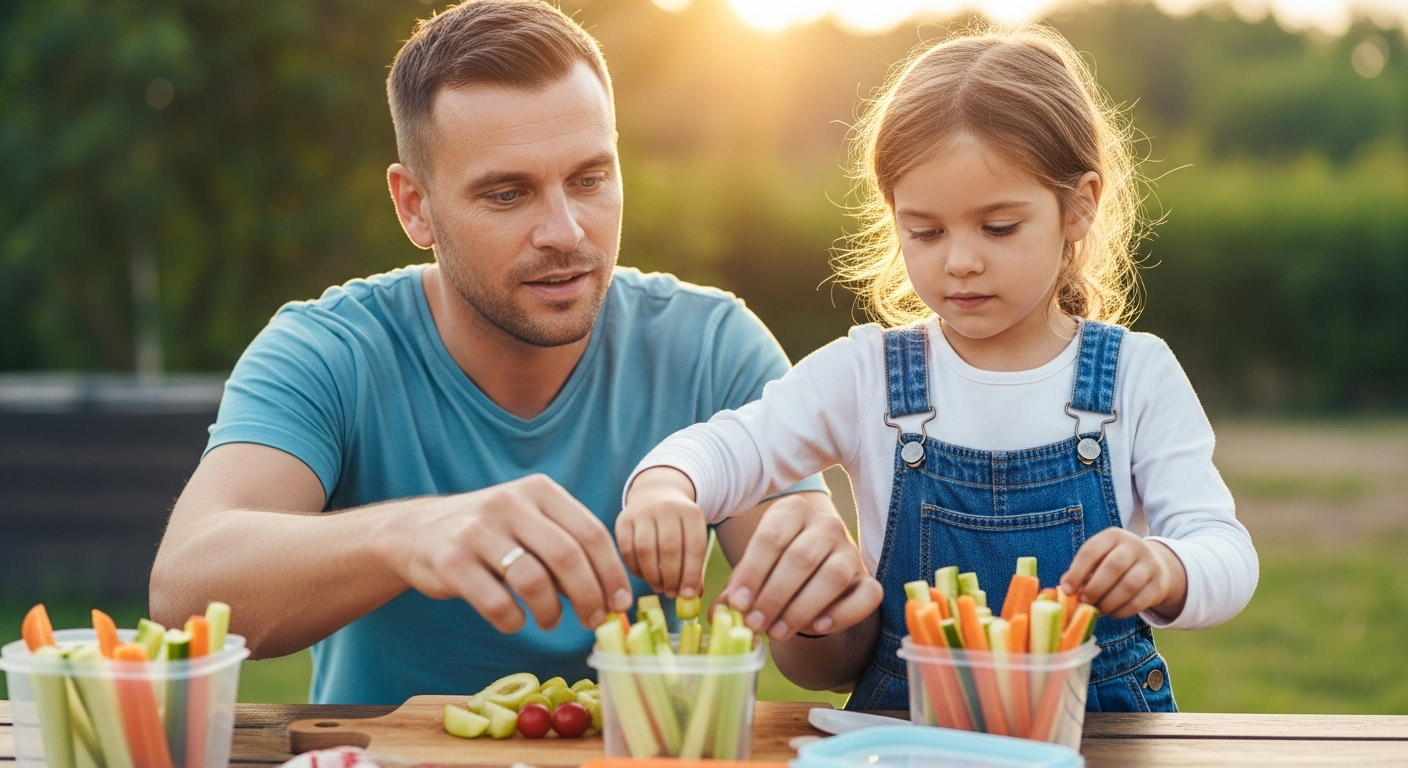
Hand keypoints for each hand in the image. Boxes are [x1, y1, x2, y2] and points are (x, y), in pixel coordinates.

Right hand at [388, 473, 633, 633]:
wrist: (416, 531)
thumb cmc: (489, 534)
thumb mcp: (529, 521)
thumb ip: (566, 545)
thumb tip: (611, 594)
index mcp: (539, 490)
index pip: (590, 531)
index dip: (611, 572)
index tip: (620, 603)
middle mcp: (510, 503)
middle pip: (568, 556)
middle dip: (589, 596)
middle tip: (594, 621)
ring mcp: (478, 530)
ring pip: (534, 581)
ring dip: (551, 612)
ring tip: (551, 621)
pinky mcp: (451, 561)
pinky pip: (496, 603)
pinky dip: (513, 621)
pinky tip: (514, 620)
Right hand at [616, 467, 709, 599]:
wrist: (655, 495)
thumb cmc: (678, 527)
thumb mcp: (691, 537)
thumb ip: (694, 567)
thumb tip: (691, 597)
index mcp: (691, 513)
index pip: (694, 546)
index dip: (692, 574)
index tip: (688, 594)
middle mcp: (667, 508)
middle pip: (669, 549)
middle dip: (671, 577)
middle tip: (671, 593)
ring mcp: (643, 512)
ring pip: (646, 550)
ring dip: (652, 575)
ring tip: (659, 587)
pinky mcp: (623, 520)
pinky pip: (627, 550)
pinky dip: (636, 569)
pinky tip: (644, 576)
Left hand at [718, 492, 881, 640]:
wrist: (812, 575)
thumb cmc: (774, 570)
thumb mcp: (754, 571)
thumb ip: (738, 589)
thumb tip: (720, 614)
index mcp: (792, 512)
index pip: (771, 538)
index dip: (752, 573)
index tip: (737, 604)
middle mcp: (825, 524)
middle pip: (801, 558)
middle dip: (774, 595)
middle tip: (755, 624)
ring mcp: (850, 550)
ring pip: (833, 576)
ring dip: (802, 608)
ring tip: (777, 632)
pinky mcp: (868, 578)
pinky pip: (866, 596)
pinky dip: (843, 614)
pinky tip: (817, 627)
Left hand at [1060, 528, 1187, 619]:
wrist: (1154, 565)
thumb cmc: (1115, 562)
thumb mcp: (1098, 559)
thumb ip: (1082, 572)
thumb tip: (1065, 590)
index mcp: (1112, 536)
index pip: (1091, 551)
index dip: (1077, 572)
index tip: (1066, 590)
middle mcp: (1134, 546)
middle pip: (1112, 567)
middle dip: (1094, 588)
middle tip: (1084, 602)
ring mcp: (1150, 564)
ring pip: (1128, 586)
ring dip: (1108, 602)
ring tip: (1097, 610)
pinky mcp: (1159, 584)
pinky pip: (1139, 601)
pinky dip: (1122, 611)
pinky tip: (1112, 613)